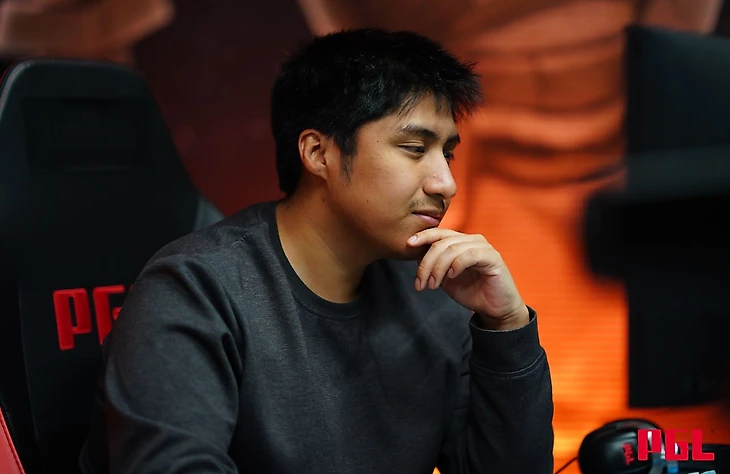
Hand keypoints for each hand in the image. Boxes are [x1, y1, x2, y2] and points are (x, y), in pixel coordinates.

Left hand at [406, 228, 528, 329]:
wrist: (495, 309)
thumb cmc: (472, 292)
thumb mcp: (445, 279)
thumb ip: (434, 265)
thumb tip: (415, 254)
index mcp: (461, 242)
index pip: (439, 233)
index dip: (423, 236)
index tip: (408, 244)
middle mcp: (472, 240)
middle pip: (442, 242)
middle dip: (426, 263)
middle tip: (421, 283)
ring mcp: (483, 247)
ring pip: (452, 248)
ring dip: (438, 268)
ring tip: (434, 285)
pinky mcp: (492, 257)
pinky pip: (468, 255)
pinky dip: (456, 265)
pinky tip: (451, 277)